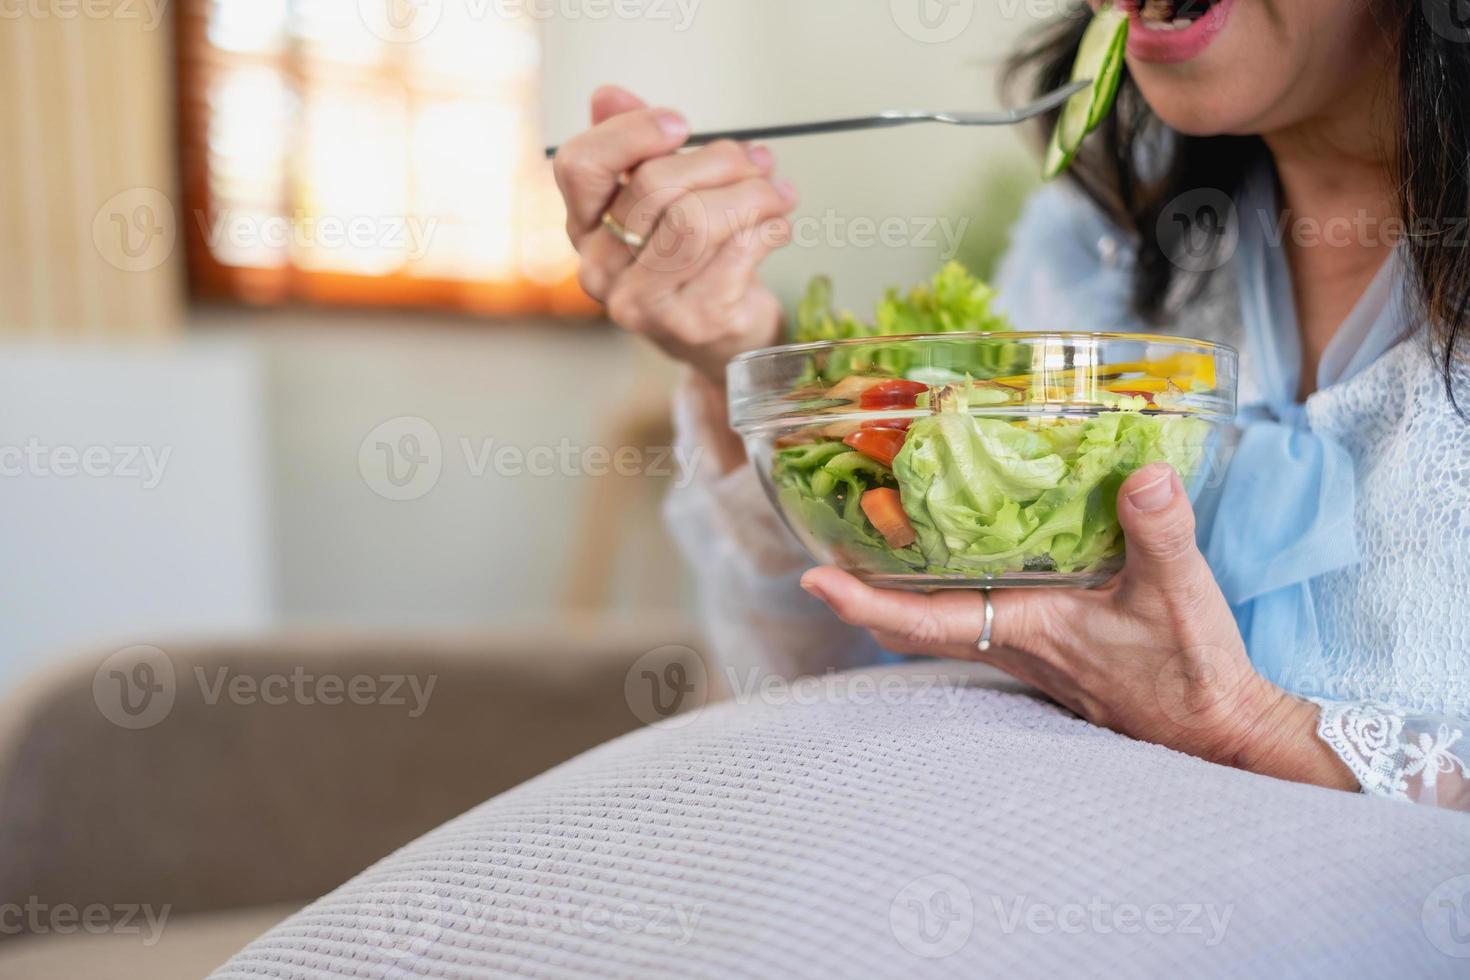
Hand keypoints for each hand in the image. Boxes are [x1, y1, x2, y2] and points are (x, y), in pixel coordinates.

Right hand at [552, 86, 797, 385]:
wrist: (724, 340)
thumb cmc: (694, 263)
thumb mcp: (662, 201)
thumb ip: (635, 147)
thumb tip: (608, 95)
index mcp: (583, 227)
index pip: (580, 165)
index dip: (632, 132)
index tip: (681, 124)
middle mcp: (600, 269)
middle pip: (653, 186)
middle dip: (718, 161)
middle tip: (757, 162)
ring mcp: (642, 303)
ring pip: (695, 220)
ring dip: (751, 194)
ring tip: (776, 192)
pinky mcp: (691, 322)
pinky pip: (735, 254)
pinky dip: (767, 229)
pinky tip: (778, 225)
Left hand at [800, 462, 1358, 788]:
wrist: (1215, 729)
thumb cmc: (1191, 674)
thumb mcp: (1181, 595)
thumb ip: (1160, 534)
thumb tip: (1144, 475)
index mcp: (1025, 629)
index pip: (922, 621)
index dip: (863, 602)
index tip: (813, 580)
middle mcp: (1011, 642)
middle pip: (912, 621)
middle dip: (863, 591)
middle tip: (820, 548)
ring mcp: (1024, 648)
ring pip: (940, 620)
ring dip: (901, 589)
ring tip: (870, 539)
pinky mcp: (1046, 645)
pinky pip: (975, 617)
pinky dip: (949, 589)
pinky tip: (956, 557)